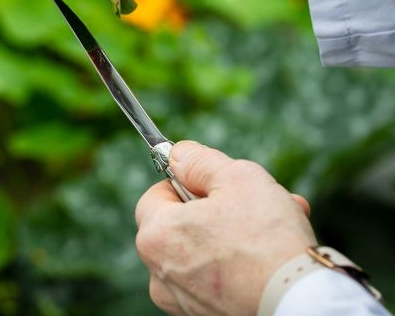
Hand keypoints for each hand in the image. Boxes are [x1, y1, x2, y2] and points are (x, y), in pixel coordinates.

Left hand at [135, 141, 314, 315]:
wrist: (299, 303)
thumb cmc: (266, 239)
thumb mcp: (235, 177)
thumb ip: (198, 161)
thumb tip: (178, 155)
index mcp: (157, 236)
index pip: (156, 195)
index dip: (185, 182)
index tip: (214, 183)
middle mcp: (160, 275)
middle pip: (181, 225)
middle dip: (220, 208)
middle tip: (256, 198)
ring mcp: (183, 302)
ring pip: (204, 252)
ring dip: (236, 233)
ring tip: (276, 222)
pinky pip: (218, 279)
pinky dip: (239, 264)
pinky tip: (273, 253)